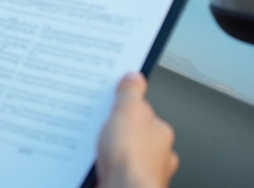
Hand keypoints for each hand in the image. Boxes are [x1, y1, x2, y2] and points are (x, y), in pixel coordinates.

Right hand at [96, 73, 178, 187]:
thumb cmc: (134, 160)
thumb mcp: (129, 110)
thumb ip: (131, 93)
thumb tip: (134, 77)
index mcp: (160, 132)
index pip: (143, 112)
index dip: (125, 106)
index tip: (111, 102)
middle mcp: (155, 154)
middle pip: (130, 134)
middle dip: (114, 131)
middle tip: (98, 127)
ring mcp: (139, 171)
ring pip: (119, 154)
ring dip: (106, 150)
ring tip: (93, 148)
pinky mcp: (123, 183)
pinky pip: (107, 170)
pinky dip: (98, 167)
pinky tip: (92, 164)